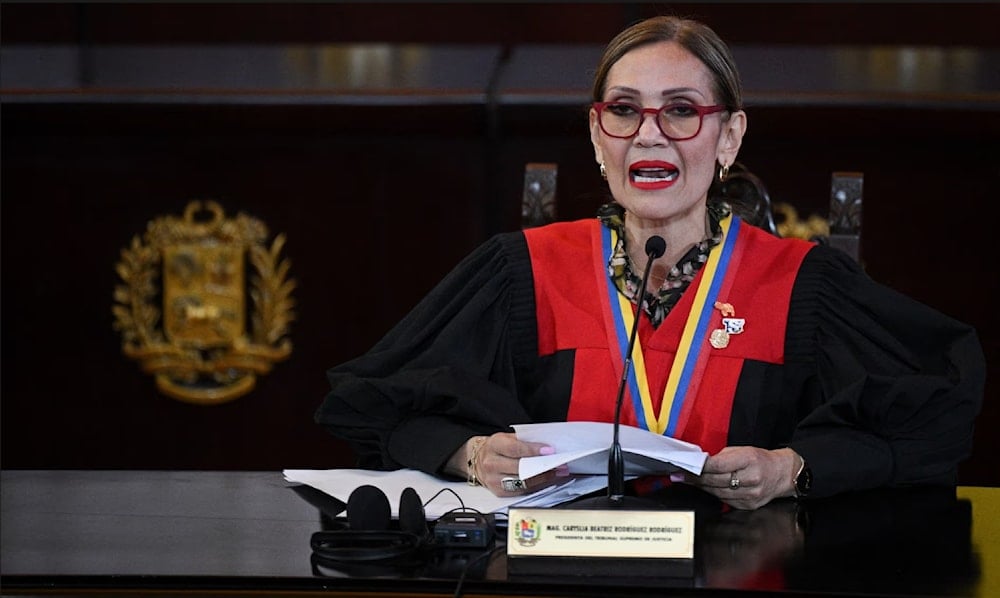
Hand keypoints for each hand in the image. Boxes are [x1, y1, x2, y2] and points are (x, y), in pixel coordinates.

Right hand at [453, 432, 566, 496]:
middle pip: (520, 468)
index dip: (533, 450)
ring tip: (556, 473)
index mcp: (494, 445)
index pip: (515, 448)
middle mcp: (491, 463)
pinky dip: (536, 486)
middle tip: (559, 465)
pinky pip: (521, 491)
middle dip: (542, 467)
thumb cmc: (497, 447)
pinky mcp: (498, 492)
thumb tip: (547, 447)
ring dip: (543, 478)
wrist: (478, 459)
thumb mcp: (507, 437)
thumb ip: (524, 441)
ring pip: (522, 482)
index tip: (549, 451)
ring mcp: (493, 480)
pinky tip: (546, 481)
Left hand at [676, 446, 799, 509]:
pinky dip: (713, 493)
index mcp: (749, 460)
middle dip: (694, 478)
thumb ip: (721, 457)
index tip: (685, 467)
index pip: (718, 465)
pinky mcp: (748, 506)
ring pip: (717, 492)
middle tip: (679, 474)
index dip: (699, 467)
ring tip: (687, 480)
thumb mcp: (742, 450)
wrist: (781, 474)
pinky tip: (705, 488)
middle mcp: (751, 479)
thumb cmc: (759, 459)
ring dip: (700, 487)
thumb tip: (700, 464)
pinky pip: (724, 500)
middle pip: (715, 481)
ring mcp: (750, 495)